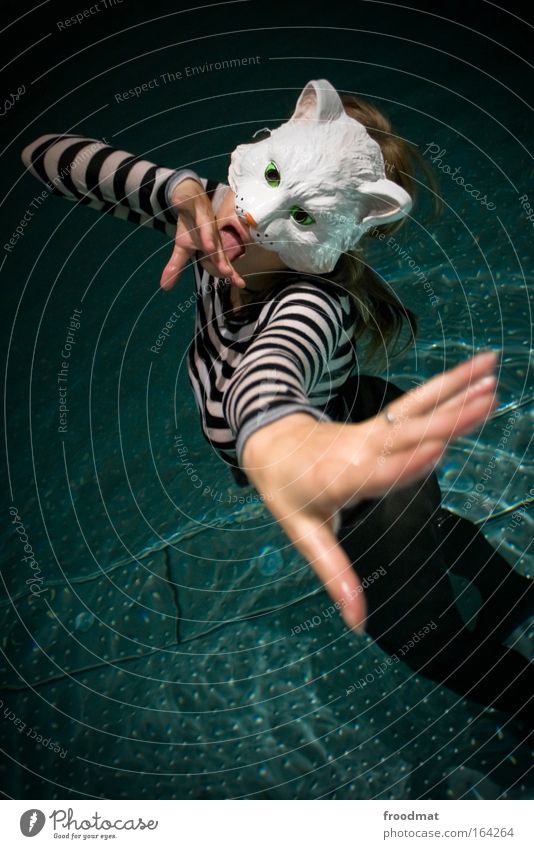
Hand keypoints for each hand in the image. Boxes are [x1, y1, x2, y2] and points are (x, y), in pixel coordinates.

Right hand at [160, 177, 245, 290]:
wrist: (188, 200)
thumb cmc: (190, 226)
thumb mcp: (181, 248)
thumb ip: (175, 267)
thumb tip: (164, 287)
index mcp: (211, 246)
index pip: (223, 262)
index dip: (232, 273)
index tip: (240, 284)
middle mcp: (212, 235)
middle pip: (218, 249)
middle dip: (223, 261)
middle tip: (228, 273)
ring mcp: (206, 221)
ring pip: (209, 231)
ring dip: (209, 239)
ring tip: (209, 248)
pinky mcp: (197, 208)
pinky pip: (199, 215)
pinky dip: (198, 219)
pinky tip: (197, 226)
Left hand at [242, 351, 499, 633]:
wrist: (270, 444)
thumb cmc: (287, 493)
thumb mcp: (304, 536)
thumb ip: (334, 576)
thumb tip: (357, 624)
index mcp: (339, 479)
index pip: (377, 472)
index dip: (405, 463)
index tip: (437, 449)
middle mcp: (360, 449)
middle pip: (407, 434)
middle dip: (446, 419)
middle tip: (485, 403)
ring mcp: (373, 430)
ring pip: (418, 410)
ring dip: (456, 392)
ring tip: (491, 379)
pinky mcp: (382, 421)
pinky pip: (419, 401)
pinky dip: (449, 384)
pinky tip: (480, 370)